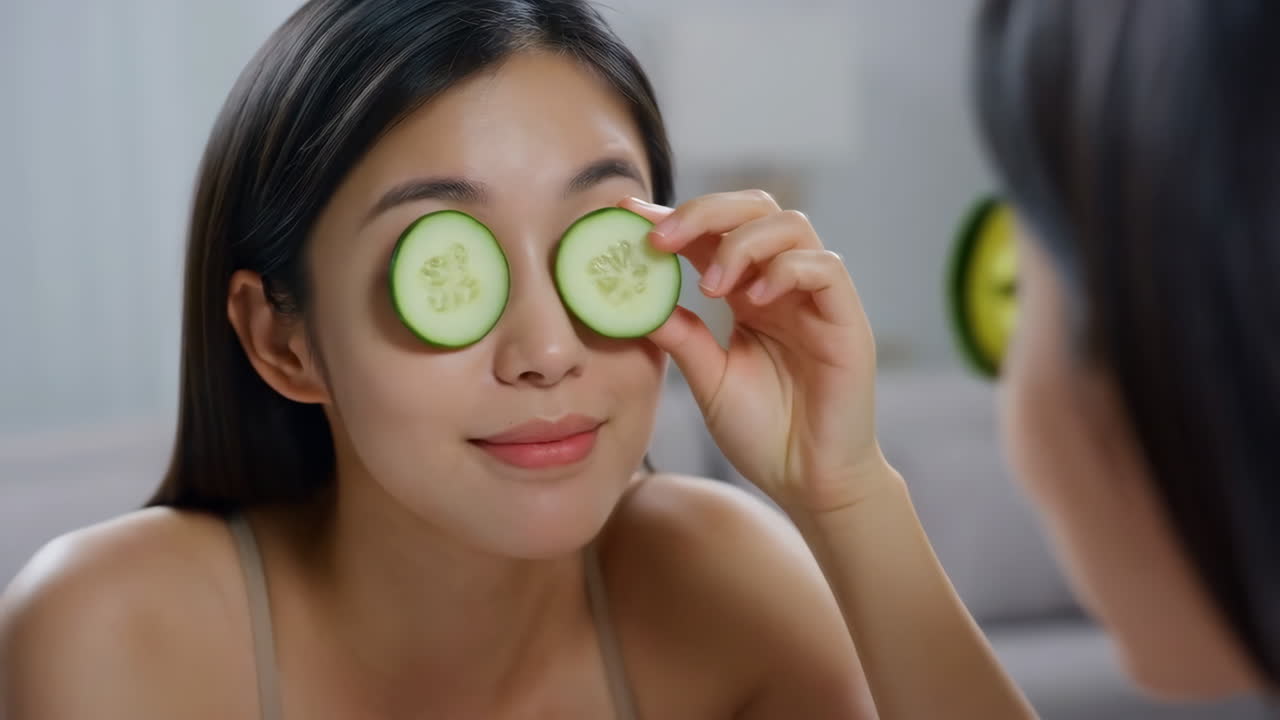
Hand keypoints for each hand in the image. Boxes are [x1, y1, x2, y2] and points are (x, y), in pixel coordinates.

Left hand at [621, 192, 892, 512]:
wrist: (810, 484)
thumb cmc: (764, 435)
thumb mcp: (708, 378)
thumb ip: (680, 335)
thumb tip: (633, 299)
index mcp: (749, 293)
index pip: (714, 234)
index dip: (674, 217)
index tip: (627, 214)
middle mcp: (784, 286)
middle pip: (755, 208)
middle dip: (705, 211)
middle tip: (661, 237)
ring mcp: (818, 299)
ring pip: (791, 225)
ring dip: (741, 243)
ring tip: (711, 286)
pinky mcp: (847, 320)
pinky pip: (825, 267)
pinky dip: (786, 270)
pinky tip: (754, 298)